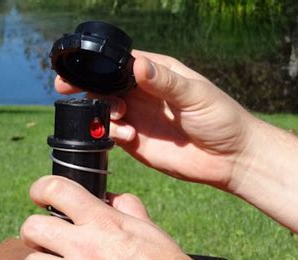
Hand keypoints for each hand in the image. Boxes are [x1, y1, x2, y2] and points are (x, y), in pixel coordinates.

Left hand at [20, 176, 209, 259]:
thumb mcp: (150, 230)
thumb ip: (129, 208)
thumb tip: (114, 197)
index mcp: (104, 222)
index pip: (58, 190)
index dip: (41, 188)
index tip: (39, 195)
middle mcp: (86, 246)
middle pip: (32, 228)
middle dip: (32, 231)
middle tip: (41, 239)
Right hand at [55, 49, 253, 189]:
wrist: (229, 158)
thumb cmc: (221, 119)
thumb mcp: (195, 95)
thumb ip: (164, 82)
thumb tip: (137, 65)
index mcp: (157, 74)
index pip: (121, 63)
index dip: (98, 64)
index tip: (78, 68)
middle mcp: (143, 94)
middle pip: (105, 86)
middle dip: (86, 87)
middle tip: (67, 89)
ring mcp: (138, 117)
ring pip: (104, 109)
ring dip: (102, 112)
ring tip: (121, 119)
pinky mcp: (136, 141)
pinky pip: (112, 133)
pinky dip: (111, 133)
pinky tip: (130, 136)